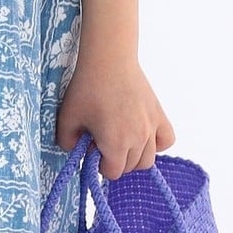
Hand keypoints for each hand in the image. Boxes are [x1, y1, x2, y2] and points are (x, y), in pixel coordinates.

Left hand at [55, 48, 174, 179]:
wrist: (108, 59)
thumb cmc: (87, 87)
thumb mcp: (67, 116)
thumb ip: (66, 141)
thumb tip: (75, 151)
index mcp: (115, 144)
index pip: (113, 172)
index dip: (100, 164)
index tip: (93, 148)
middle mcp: (138, 139)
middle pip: (131, 167)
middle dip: (115, 160)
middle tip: (103, 141)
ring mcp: (151, 127)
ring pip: (148, 159)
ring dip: (134, 156)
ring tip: (121, 139)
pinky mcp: (159, 114)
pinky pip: (166, 140)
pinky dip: (157, 143)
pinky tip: (142, 134)